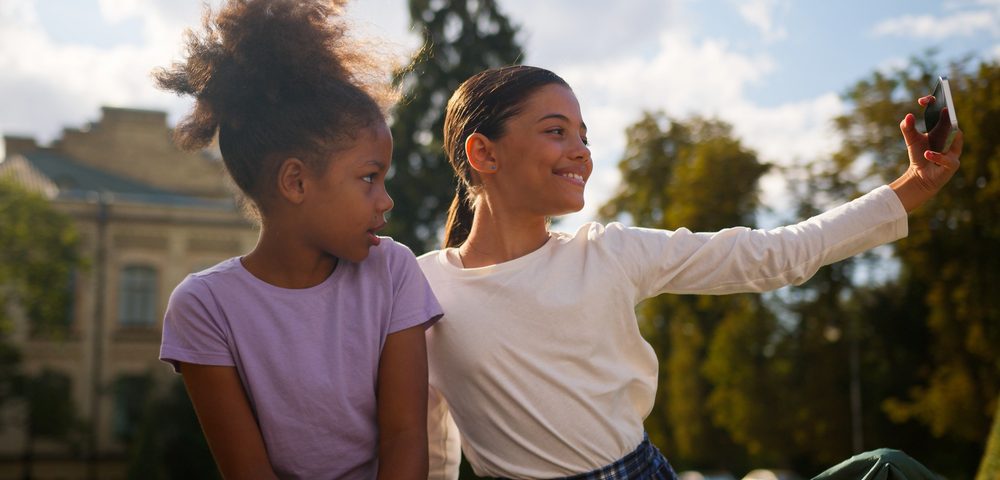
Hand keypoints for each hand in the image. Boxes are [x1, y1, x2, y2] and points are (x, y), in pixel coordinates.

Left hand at [891, 95, 962, 211]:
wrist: (920, 177)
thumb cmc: (919, 156)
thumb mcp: (911, 140)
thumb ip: (907, 128)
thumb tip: (908, 116)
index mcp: (943, 129)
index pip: (944, 111)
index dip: (935, 102)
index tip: (923, 100)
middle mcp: (952, 137)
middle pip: (953, 122)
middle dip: (947, 113)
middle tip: (941, 106)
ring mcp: (954, 151)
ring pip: (954, 140)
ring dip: (945, 136)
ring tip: (934, 131)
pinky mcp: (952, 165)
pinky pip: (947, 159)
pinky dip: (937, 156)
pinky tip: (927, 154)